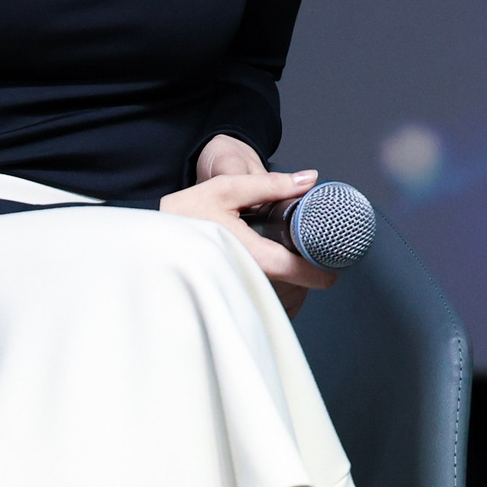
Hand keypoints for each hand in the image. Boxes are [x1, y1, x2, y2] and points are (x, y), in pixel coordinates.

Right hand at [162, 149, 337, 316]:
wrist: (153, 233)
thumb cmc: (188, 209)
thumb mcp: (228, 188)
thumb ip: (271, 185)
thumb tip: (310, 180)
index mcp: (240, 250)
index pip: (286, 268)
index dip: (314, 273)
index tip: (333, 274)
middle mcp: (235, 275)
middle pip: (283, 290)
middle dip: (303, 283)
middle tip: (320, 271)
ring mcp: (228, 289)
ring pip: (270, 302)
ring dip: (289, 294)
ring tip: (299, 277)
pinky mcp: (222, 296)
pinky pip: (255, 306)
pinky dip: (271, 299)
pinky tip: (275, 287)